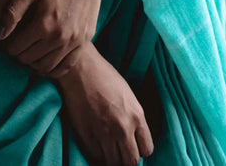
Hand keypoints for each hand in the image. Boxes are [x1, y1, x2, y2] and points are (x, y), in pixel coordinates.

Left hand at [0, 0, 110, 78]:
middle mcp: (61, 37)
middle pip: (30, 59)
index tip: (7, 40)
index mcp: (44, 24)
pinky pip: (67, 66)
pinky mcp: (86, 40)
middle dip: (19, 54)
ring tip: (29, 52)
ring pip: (47, 67)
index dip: (8, 46)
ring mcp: (75, 40)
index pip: (17, 48)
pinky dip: (54, 69)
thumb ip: (12, 13)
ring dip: (34, 63)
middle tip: (17, 46)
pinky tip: (46, 61)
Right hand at [56, 47, 154, 165]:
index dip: (140, 151)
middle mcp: (123, 128)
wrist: (79, 69)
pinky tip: (97, 147)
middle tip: (120, 153)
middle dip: (127, 160)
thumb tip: (133, 136)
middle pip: (131, 161)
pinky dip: (98, 156)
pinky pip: (96, 157)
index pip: (147, 149)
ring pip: (113, 162)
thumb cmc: (103, 76)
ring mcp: (104, 134)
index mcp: (136, 115)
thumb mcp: (128, 95)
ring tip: (108, 152)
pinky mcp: (86, 136)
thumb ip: (132, 117)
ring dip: (112, 159)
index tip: (134, 147)